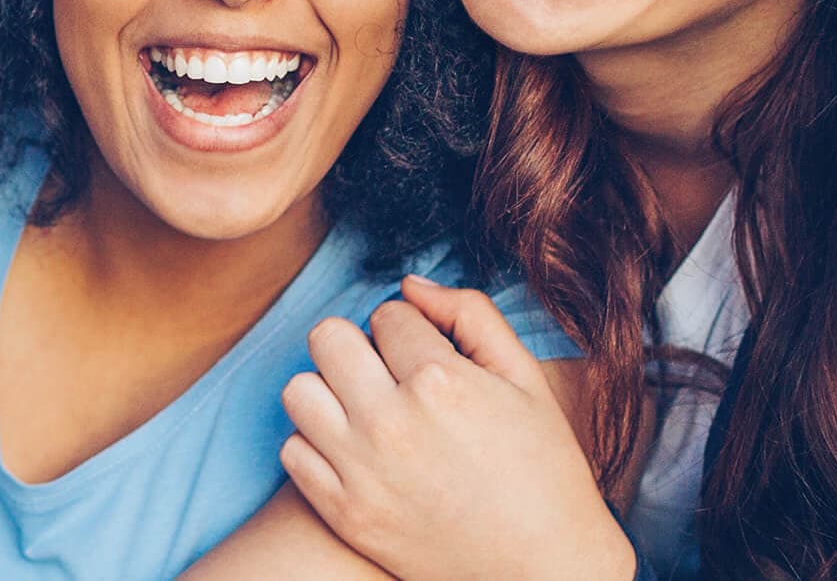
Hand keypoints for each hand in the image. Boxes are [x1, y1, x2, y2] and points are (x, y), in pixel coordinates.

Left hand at [280, 275, 633, 580]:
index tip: (428, 358)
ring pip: (298, 390)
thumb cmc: (543, 471)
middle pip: (326, 337)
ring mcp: (361, 471)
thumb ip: (470, 314)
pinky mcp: (345, 512)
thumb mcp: (526, 378)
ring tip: (366, 409)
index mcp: (440, 382)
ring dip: (329, 391)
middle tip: (389, 375)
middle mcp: (391, 423)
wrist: (543, 568)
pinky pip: (292, 450)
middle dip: (359, 346)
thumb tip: (410, 284)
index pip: (386, 313)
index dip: (409, 330)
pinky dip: (318, 444)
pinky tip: (357, 451)